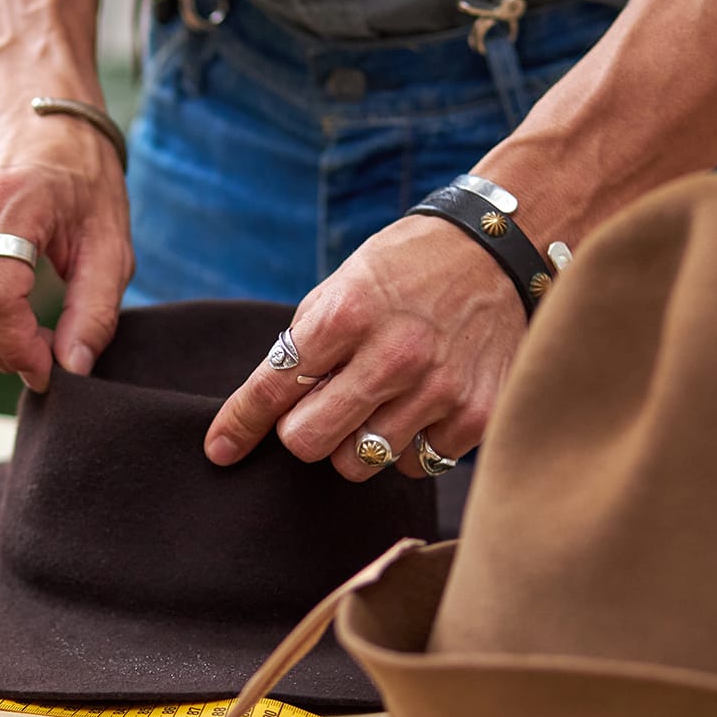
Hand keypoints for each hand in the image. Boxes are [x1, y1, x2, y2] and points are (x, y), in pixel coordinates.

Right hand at [0, 113, 132, 391]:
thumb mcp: (110, 240)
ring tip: (26, 343)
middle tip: (46, 357)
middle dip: (4, 356)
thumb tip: (74, 369)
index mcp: (11, 202)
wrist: (36, 123)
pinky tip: (3, 323)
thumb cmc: (81, 179)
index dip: (19, 347)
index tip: (51, 367)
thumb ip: (96, 308)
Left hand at [204, 215, 526, 479]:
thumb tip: (264, 413)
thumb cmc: (405, 270)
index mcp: (347, 314)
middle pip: (308, 443)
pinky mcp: (476, 415)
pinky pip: (413, 465)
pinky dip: (407, 445)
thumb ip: (304, 346)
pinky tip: (420, 405)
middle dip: (303, 431)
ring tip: (379, 400)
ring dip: (356, 440)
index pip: (273, 389)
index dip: (239, 425)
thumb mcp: (343, 286)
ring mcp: (439, 389)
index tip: (219, 451)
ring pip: (358, 463)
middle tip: (322, 407)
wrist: (497, 250)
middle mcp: (394, 355)